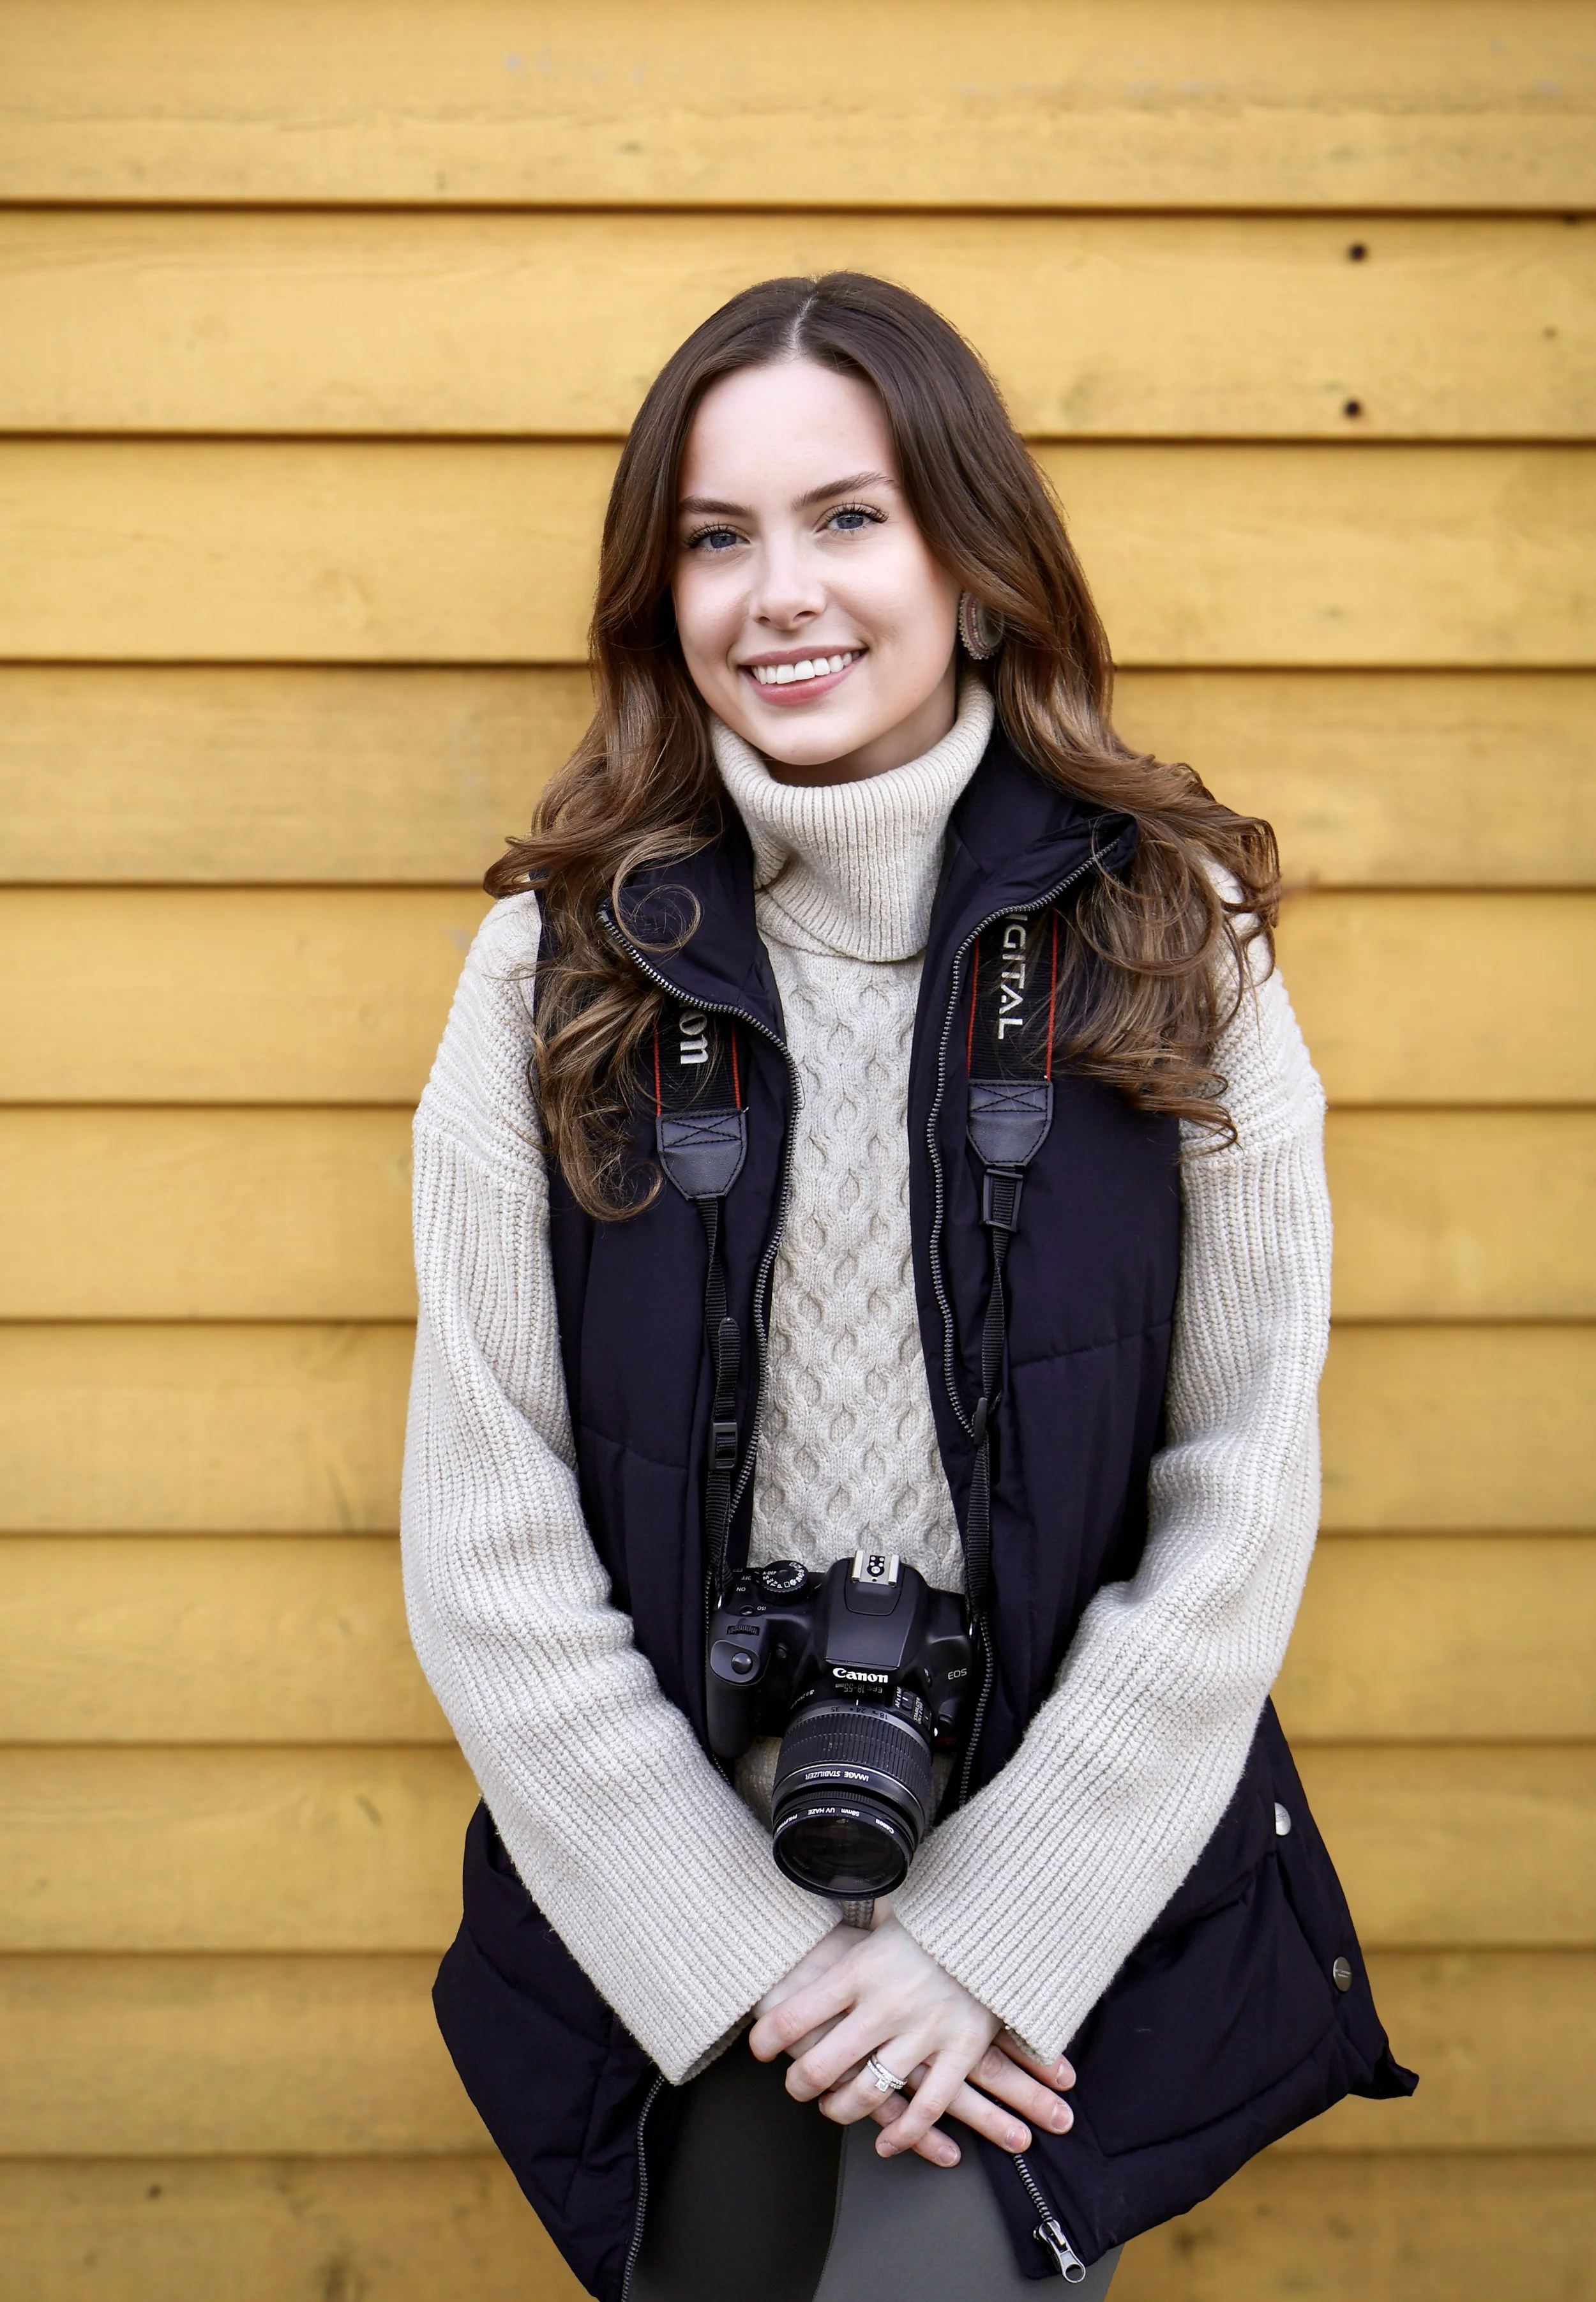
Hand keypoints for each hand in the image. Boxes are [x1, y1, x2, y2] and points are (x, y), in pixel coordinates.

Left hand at [749, 1916, 1073, 2165]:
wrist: (999, 1920)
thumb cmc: (932, 1920)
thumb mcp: (880, 1916)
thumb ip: (847, 1930)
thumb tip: (806, 1898)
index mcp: (860, 1969)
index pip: (794, 2015)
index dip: (767, 2039)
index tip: (759, 2047)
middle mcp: (886, 2005)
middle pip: (822, 2066)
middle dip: (800, 2084)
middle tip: (796, 2086)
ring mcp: (925, 2032)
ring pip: (869, 2094)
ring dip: (841, 2110)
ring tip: (833, 2108)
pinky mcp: (960, 2051)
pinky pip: (928, 2108)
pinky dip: (905, 2133)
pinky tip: (887, 2142)